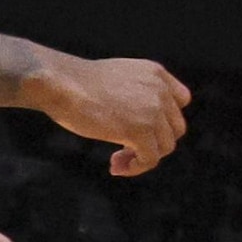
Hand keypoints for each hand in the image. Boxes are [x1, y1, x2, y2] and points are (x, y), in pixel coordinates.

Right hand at [24, 55, 189, 176]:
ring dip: (143, 158)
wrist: (60, 83)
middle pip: (174, 127)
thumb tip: (140, 126)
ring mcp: (153, 110)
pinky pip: (150, 159)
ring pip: (166, 146)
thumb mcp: (117, 80)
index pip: (181, 100)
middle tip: (124, 151)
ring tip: (117, 162)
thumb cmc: (75, 84)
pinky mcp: (141, 130)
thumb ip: (134, 94)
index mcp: (155, 73)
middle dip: (153, 142)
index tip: (143, 129)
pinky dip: (136, 167)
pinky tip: (116, 167)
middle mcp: (160, 90)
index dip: (165, 120)